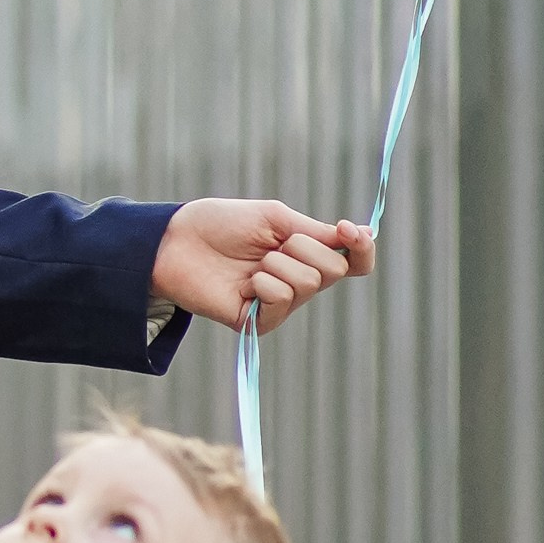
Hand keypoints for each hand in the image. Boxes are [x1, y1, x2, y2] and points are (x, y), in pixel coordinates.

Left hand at [152, 198, 374, 336]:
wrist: (178, 241)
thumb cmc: (223, 225)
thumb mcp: (277, 219)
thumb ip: (317, 232)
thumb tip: (365, 233)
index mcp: (307, 255)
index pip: (354, 262)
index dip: (361, 248)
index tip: (347, 230)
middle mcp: (299, 283)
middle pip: (334, 270)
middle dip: (304, 247)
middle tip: (271, 244)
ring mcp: (280, 305)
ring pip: (309, 283)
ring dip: (279, 262)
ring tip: (252, 263)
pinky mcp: (259, 323)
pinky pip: (281, 300)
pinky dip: (265, 283)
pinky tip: (245, 283)